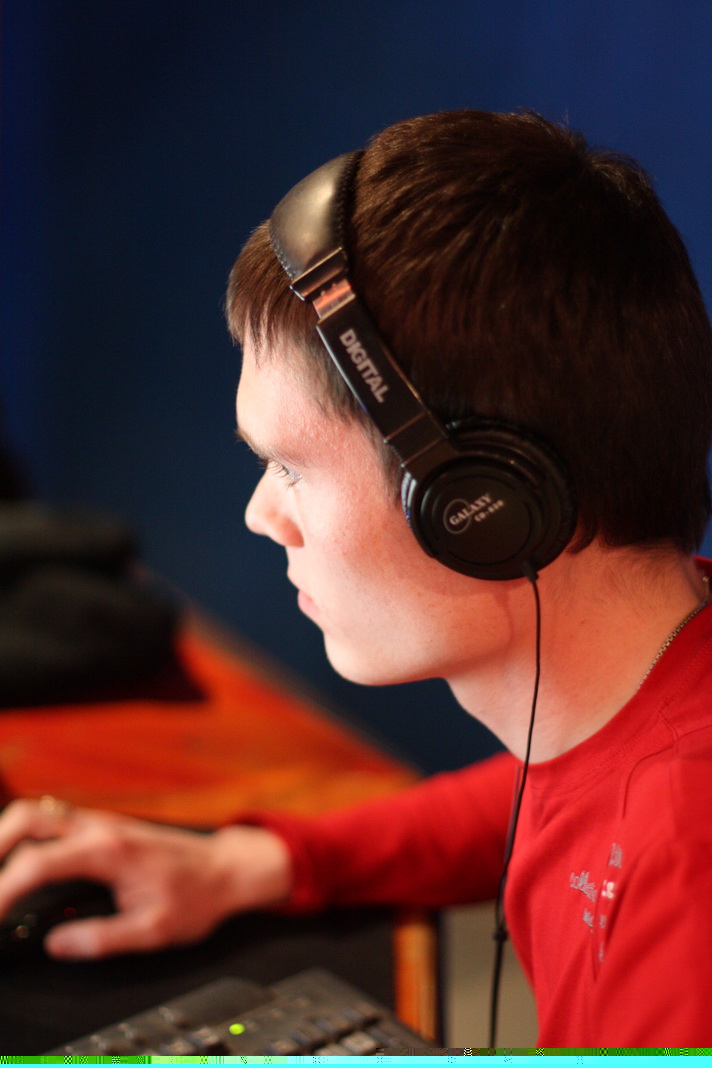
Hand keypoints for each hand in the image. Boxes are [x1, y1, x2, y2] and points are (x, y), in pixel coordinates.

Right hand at [0, 799, 292, 958]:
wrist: (226, 870)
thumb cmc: (196, 896)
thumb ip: (102, 938)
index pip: (38, 863)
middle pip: (27, 818)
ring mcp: (100, 824)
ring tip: (0, 880)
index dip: (3, 890)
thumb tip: (58, 944)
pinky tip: (22, 867)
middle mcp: (100, 828)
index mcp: (108, 851)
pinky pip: (54, 823)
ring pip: (38, 814)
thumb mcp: (153, 930)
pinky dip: (27, 840)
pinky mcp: (103, 828)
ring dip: (8, 840)